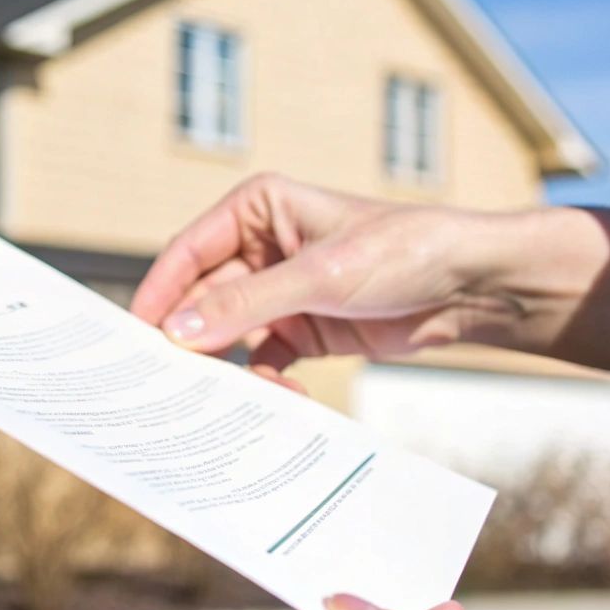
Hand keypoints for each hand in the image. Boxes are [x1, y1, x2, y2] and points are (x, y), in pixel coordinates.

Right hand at [130, 173, 609, 389]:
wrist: (472, 287)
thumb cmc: (404, 251)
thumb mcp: (320, 276)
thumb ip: (246, 304)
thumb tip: (180, 333)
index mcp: (258, 208)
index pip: (189, 252)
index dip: (161, 293)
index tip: (137, 337)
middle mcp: (263, 247)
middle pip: (204, 299)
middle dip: (193, 340)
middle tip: (168, 384)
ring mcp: (282, 291)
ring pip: (231, 335)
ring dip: (229, 367)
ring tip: (223, 400)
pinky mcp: (304, 329)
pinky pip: (264, 360)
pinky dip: (265, 383)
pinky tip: (278, 401)